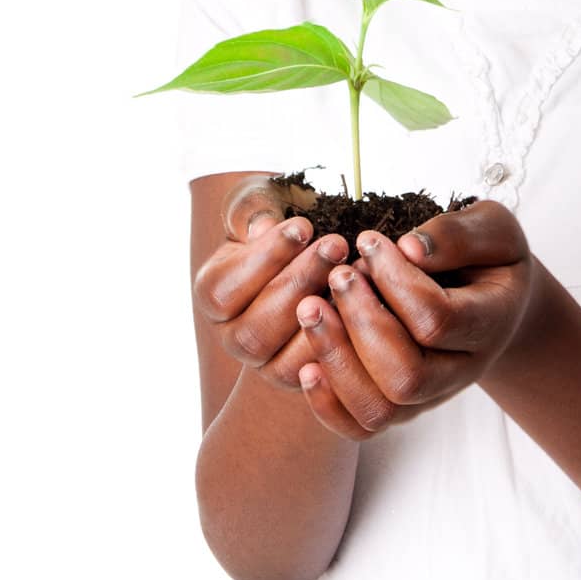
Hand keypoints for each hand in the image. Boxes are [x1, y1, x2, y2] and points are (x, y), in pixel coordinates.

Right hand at [193, 174, 351, 392]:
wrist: (309, 253)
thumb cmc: (280, 223)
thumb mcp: (261, 203)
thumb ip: (252, 209)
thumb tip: (261, 227)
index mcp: (214, 295)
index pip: (224, 290)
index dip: (265, 259)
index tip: (304, 226)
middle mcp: (234, 337)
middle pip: (256, 329)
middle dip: (301, 282)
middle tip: (337, 244)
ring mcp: (267, 364)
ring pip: (286, 360)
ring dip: (325, 313)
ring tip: (354, 270)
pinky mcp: (304, 376)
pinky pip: (320, 374)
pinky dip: (344, 340)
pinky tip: (366, 301)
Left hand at [294, 199, 534, 440]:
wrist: (495, 298)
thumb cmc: (489, 255)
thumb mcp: (492, 229)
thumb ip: (457, 235)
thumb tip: (408, 248)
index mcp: (491, 324)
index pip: (438, 321)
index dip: (395, 281)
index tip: (368, 241)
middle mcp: (462, 371)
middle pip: (406, 377)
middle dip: (361, 323)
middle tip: (338, 274)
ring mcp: (430, 396)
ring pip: (380, 409)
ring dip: (337, 358)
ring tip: (311, 307)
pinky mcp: (401, 407)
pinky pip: (360, 427)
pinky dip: (327, 402)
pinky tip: (307, 361)